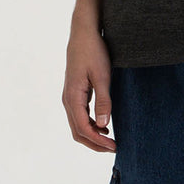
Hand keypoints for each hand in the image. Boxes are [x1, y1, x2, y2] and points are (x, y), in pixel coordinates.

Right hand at [64, 21, 115, 149]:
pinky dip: (90, 127)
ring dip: (92, 136)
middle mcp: (68, 100)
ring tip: (111, 141)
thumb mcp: (102, 76)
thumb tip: (102, 126)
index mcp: (73, 97)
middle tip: (115, 148)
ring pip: (77, 126)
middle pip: (77, 132)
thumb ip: (103, 101)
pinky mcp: (74, 94)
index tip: (115, 147)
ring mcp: (69, 97)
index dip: (98, 141)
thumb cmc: (93, 52)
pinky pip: (79, 117)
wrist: (83, 34)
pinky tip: (104, 128)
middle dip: (95, 144)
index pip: (83, 128)